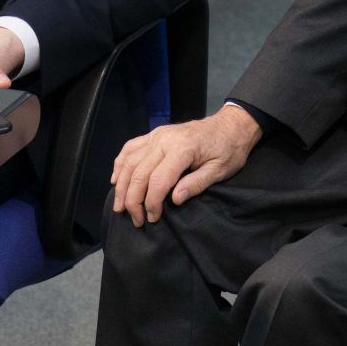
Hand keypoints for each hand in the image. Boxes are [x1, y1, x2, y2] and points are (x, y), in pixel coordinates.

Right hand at [110, 104, 261, 226]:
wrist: (230, 125)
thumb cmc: (228, 150)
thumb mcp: (220, 170)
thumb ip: (196, 184)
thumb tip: (175, 200)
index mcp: (182, 149)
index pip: (158, 180)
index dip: (152, 203)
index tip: (153, 218)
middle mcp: (164, 140)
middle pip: (138, 173)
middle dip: (133, 200)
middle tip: (137, 220)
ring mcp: (156, 135)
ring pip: (129, 161)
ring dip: (122, 186)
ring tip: (120, 206)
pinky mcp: (154, 134)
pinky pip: (130, 148)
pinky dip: (120, 164)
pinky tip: (116, 180)